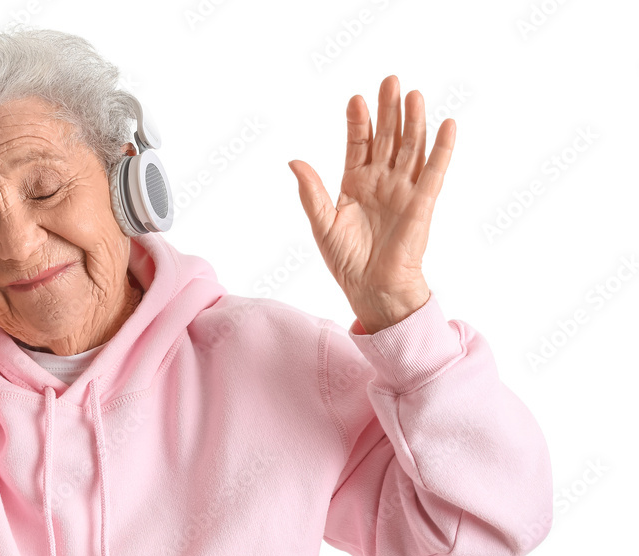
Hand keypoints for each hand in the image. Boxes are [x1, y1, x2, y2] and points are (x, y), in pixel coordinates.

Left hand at [288, 75, 455, 333]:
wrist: (371, 289)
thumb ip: (311, 192)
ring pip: (410, 148)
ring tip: (413, 94)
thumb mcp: (322, 224)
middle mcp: (381, 182)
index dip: (358, 122)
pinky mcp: (422, 204)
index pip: (358, 144)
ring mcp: (403, 190)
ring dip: (413, 122)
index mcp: (355, 185)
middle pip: (386, 138)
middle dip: (388, 110)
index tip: (356, 98)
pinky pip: (435, 172)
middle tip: (390, 80)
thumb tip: (294, 161)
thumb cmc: (347, 261)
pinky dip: (442, 149)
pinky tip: (447, 125)